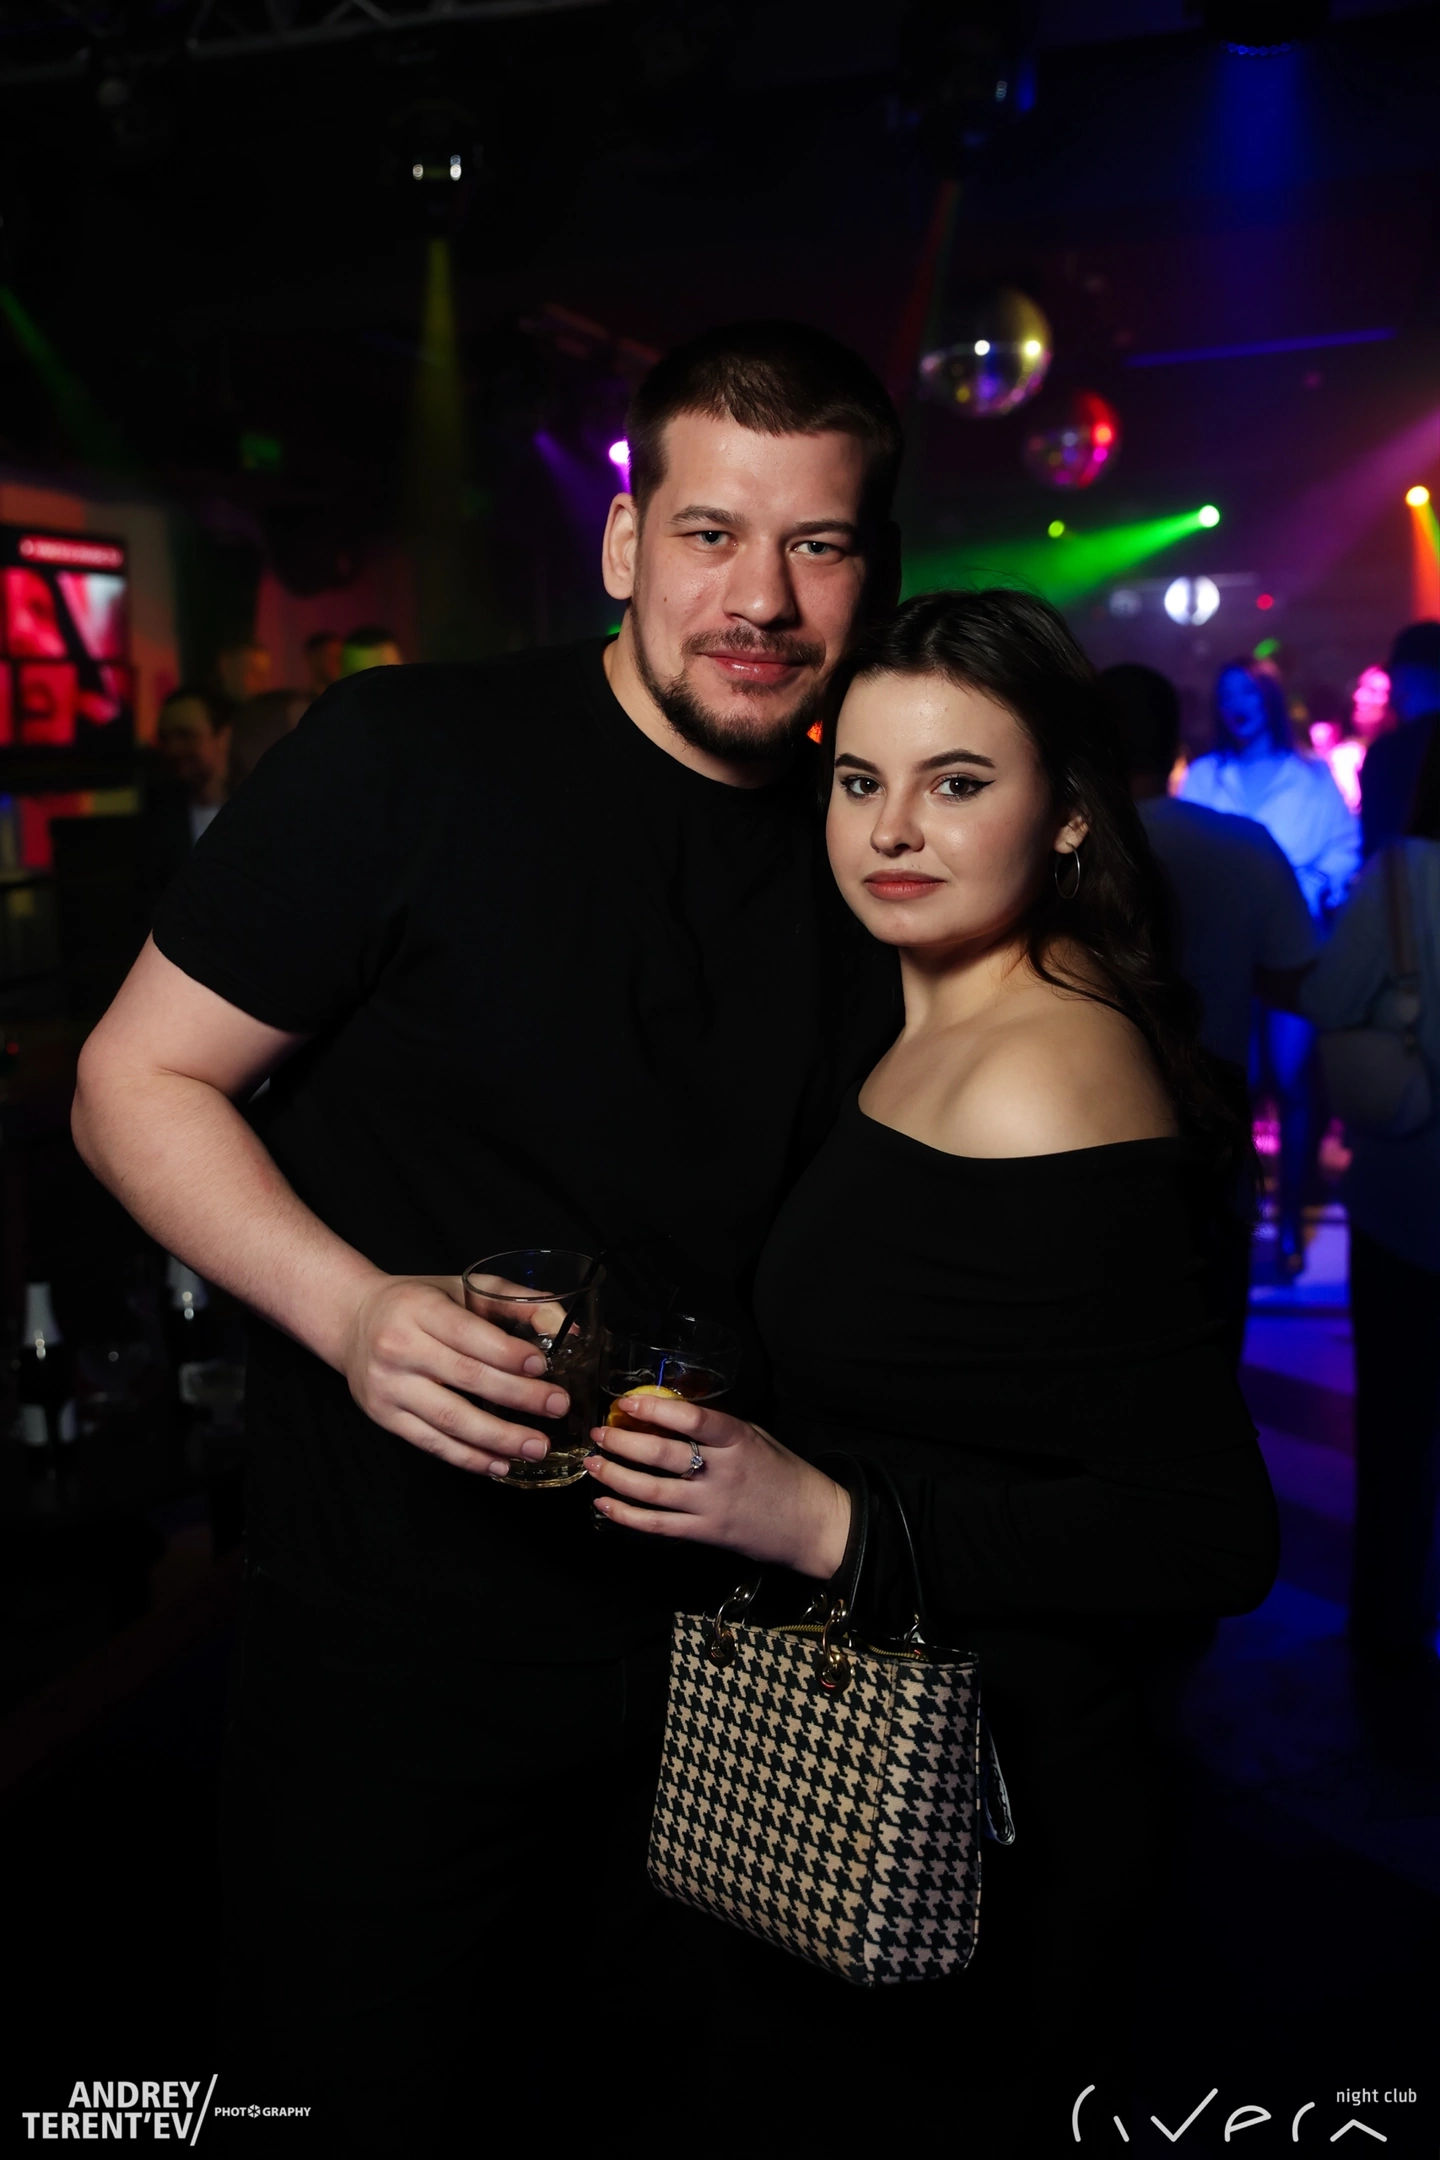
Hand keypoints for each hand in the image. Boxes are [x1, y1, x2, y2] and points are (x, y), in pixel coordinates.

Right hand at [340, 1274, 568, 1476]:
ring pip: (450, 1419)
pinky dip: (469, 1457)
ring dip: (499, 1437)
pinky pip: (431, 1443)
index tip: (543, 1368)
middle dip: (517, 1396)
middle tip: (557, 1406)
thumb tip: (565, 1324)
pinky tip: (500, 1463)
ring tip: (537, 1446)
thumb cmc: (416, 1302)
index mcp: (418, 1310)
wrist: (352, 1319)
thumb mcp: (460, 1286)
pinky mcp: (384, 1416)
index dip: (507, 1354)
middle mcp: (398, 1348)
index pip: (468, 1335)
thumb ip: (513, 1300)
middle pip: (466, 1377)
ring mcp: (388, 1387)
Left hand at [586, 1395, 850, 1578]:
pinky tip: (605, 1504)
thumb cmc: (783, 1473)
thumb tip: (671, 1412)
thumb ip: (718, 1427)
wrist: (812, 1523)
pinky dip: (627, 1515)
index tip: (627, 1403)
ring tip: (593, 1464)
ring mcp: (711, 1505)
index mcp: (738, 1440)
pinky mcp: (705, 1533)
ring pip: (652, 1492)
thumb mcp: (756, 1437)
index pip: (692, 1419)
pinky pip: (658, 1525)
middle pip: (662, 1455)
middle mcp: (722, 1472)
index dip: (655, 1410)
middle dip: (623, 1443)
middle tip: (598, 1434)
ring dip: (616, 1476)